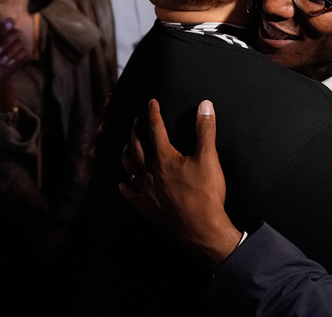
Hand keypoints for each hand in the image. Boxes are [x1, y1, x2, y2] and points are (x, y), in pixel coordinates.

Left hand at [0, 7, 31, 70]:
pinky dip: (14, 58)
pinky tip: (8, 62)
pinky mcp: (26, 52)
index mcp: (5, 29)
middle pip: (14, 33)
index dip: (7, 26)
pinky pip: (23, 52)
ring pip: (19, 43)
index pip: (10, 21)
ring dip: (8, 52)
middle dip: (4, 43)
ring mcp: (22, 42)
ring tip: (1, 60)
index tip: (5, 27)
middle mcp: (15, 33)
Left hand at [120, 99, 242, 268]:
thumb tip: (205, 105)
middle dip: (136, 131)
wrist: (202, 229)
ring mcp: (147, 191)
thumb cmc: (206, 194)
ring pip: (130, 168)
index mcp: (165, 158)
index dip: (153, 113)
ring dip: (127, 154)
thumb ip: (205, 130)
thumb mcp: (209, 158)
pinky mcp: (148, 208)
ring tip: (126, 146)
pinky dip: (125, 188)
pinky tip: (122, 184)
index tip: (151, 103)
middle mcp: (151, 172)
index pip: (155, 129)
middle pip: (138, 146)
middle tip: (136, 121)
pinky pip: (131, 196)